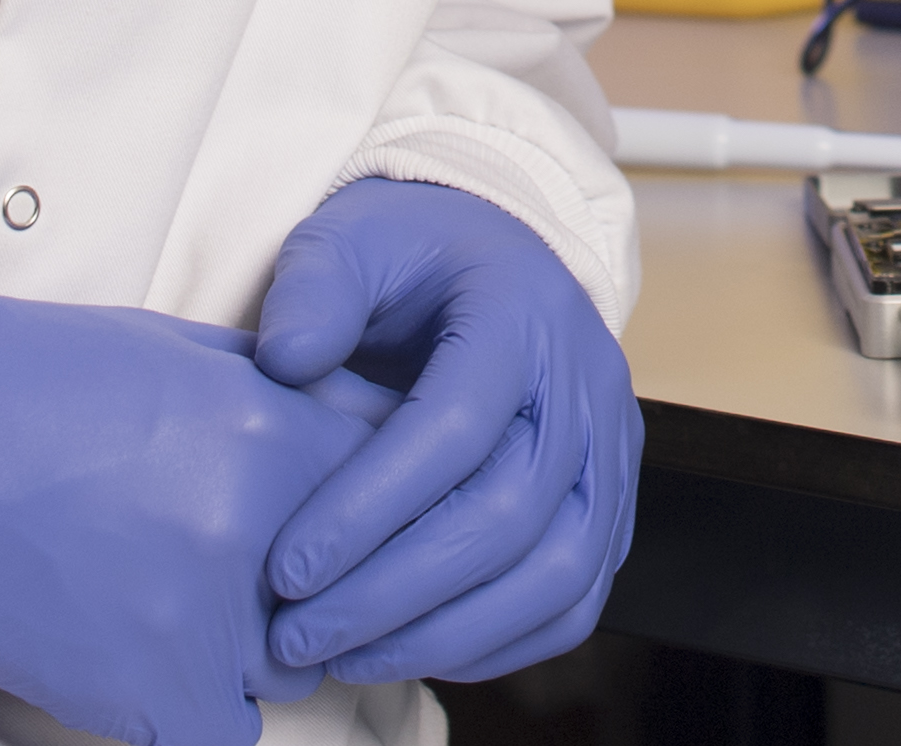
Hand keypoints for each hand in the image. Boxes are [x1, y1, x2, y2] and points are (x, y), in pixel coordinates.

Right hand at [0, 285, 391, 745]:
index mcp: (277, 429)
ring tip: (171, 604)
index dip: (390, 505)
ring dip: (253, 649)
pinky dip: (195, 714)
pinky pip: (226, 734)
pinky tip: (145, 667)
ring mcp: (209, 621)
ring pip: (293, 665)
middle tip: (259, 568)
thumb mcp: (178, 352)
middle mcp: (264, 527)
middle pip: (358, 587)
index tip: (368, 514)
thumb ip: (283, 399)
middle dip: (322, 583)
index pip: (410, 487)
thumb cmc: (15, 380)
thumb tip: (360, 432)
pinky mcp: (150, 699)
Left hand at [249, 179, 640, 685]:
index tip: (287, 569)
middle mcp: (587, 384)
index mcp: (522, 312)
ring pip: (557, 574)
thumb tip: (287, 363)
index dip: (370, 510)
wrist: (493, 263)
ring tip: (346, 660)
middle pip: (510, 515)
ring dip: (446, 634)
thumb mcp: (349, 240)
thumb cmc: (411, 260)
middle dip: (394, 594)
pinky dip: (499, 645)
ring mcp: (612, 451)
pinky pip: (577, 601)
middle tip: (298, 635)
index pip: (456, 427)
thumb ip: (314, 288)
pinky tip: (414, 652)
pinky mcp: (613, 506)